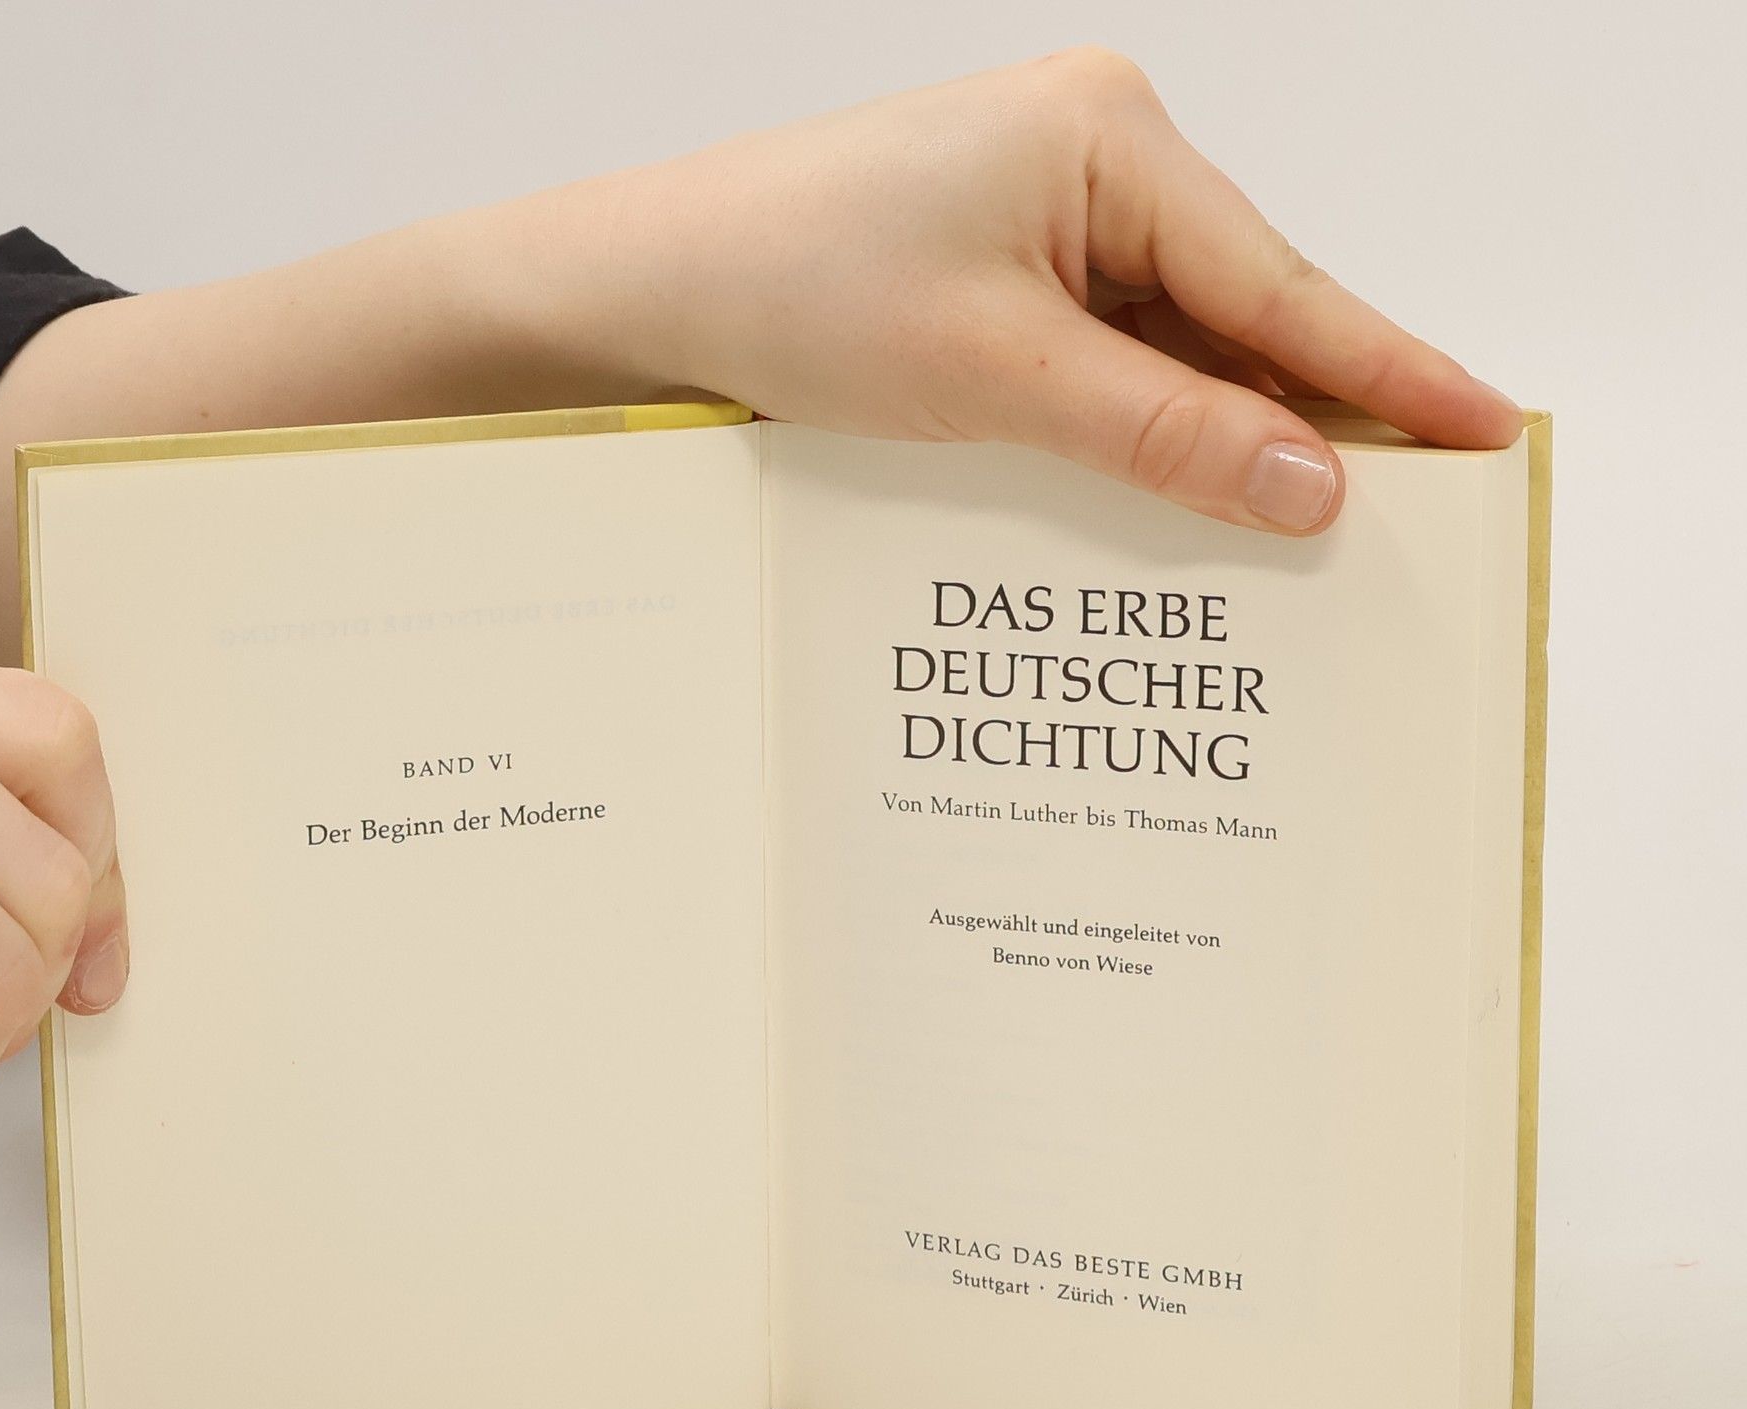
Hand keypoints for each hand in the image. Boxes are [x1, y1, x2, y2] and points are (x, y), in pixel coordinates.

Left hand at [0, 49, 1521, 664]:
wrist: (635, 292)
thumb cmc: (788, 287)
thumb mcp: (991, 371)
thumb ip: (1160, 429)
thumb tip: (1312, 483)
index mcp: (1112, 145)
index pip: (1283, 285)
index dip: (1386, 374)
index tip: (1485, 436)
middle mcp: (1092, 171)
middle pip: (1240, 319)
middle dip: (1314, 423)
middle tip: (1415, 521)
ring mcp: (1038, 228)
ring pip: (1172, 356)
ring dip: (1221, 448)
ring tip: (1309, 551)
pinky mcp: (991, 286)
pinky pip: (1100, 372)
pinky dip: (1139, 444)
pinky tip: (1176, 518)